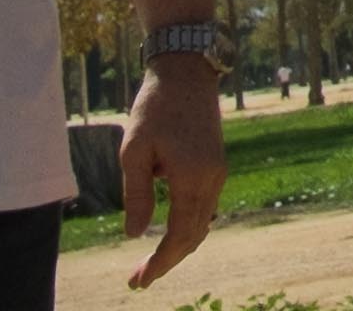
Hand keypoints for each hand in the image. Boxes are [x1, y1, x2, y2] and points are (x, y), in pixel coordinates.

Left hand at [115, 59, 225, 287]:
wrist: (186, 70)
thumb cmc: (155, 107)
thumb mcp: (134, 149)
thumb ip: (137, 194)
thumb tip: (136, 235)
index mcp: (193, 178)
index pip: (179, 236)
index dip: (160, 263)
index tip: (138, 281)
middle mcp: (212, 179)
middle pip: (194, 236)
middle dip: (167, 261)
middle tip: (138, 279)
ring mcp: (217, 171)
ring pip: (201, 223)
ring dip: (177, 245)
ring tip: (148, 262)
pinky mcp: (215, 164)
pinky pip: (204, 207)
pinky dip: (186, 226)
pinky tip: (166, 230)